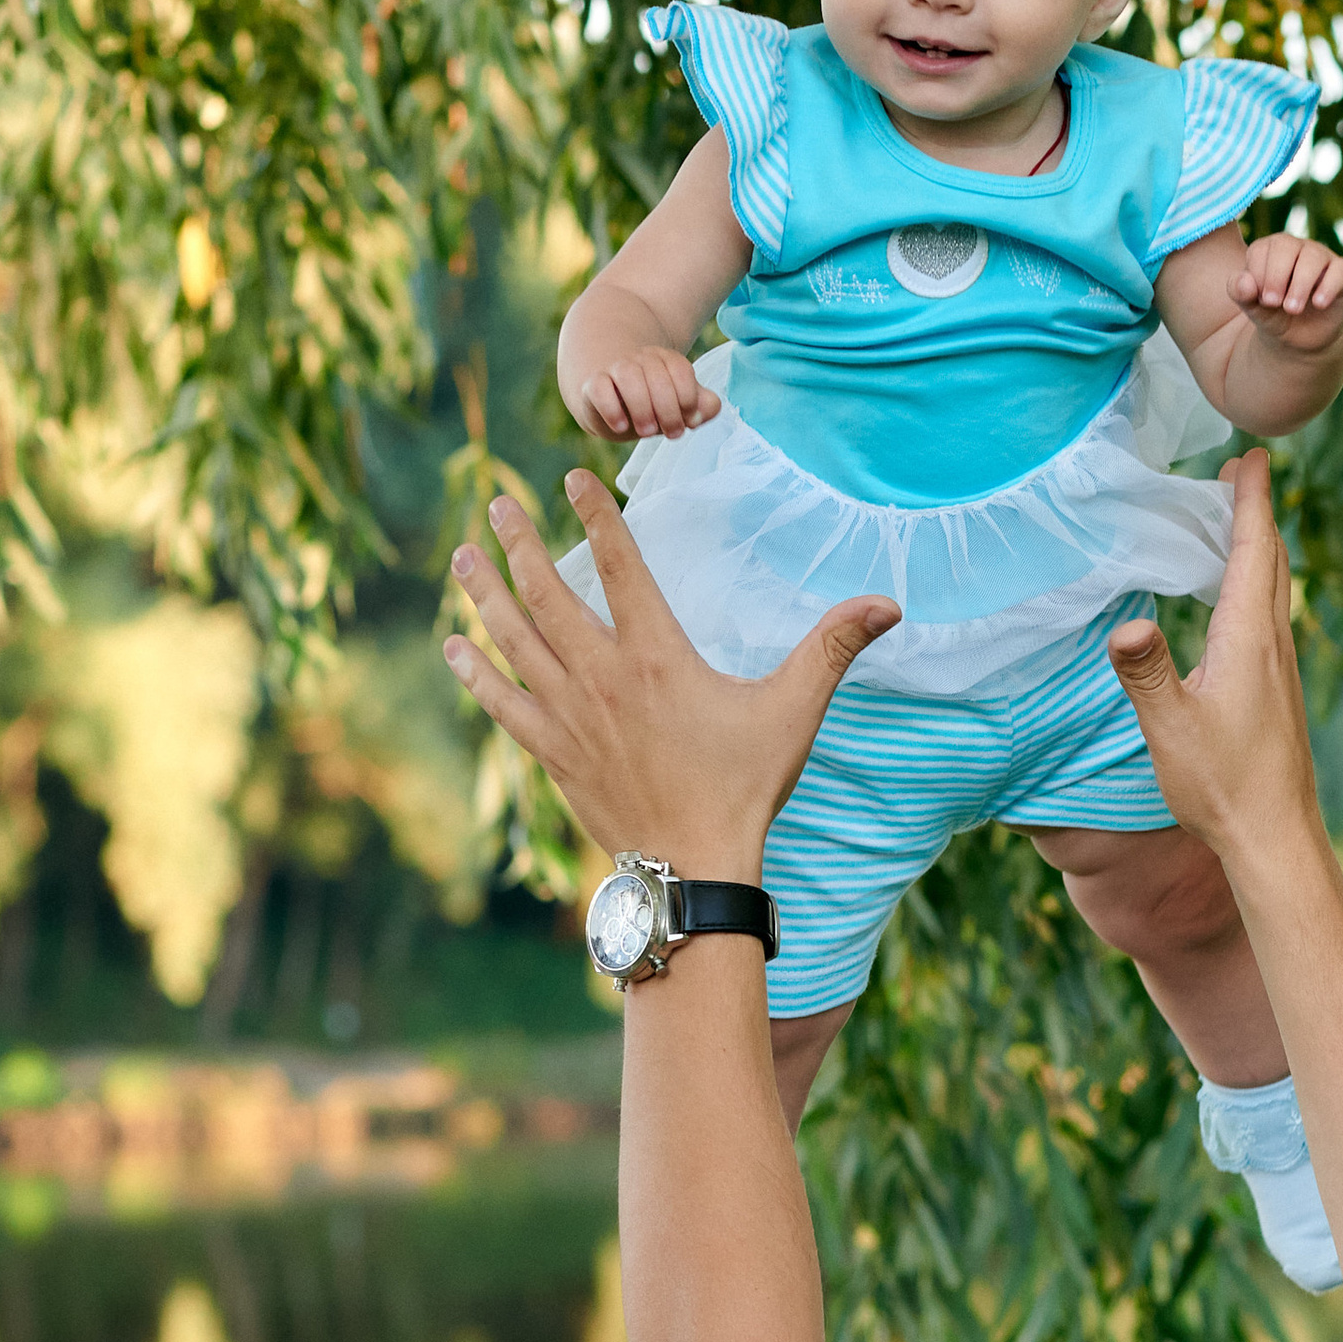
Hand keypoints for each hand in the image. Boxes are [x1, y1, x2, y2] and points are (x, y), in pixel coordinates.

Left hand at [446, 473, 896, 866]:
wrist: (692, 867)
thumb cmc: (743, 787)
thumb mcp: (792, 711)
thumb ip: (832, 648)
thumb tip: (888, 603)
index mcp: (656, 655)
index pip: (619, 565)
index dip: (596, 515)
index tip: (572, 475)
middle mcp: (602, 676)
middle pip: (547, 593)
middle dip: (519, 543)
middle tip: (496, 503)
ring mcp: (569, 715)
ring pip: (514, 640)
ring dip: (485, 593)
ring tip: (461, 556)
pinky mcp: (552, 753)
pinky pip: (502, 702)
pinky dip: (475, 672)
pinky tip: (454, 647)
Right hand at [571, 347, 721, 442]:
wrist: (608, 398)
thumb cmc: (651, 403)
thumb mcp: (678, 405)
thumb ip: (701, 406)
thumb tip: (706, 411)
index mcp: (665, 360)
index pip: (680, 370)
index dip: (688, 398)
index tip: (688, 422)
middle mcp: (641, 359)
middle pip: (657, 374)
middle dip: (668, 409)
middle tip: (672, 434)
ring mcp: (615, 369)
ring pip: (628, 375)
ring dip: (641, 406)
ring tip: (647, 432)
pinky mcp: (593, 384)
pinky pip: (599, 388)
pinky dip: (611, 408)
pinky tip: (621, 426)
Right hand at [1105, 453, 1324, 865]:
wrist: (1276, 838)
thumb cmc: (1224, 786)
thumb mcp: (1172, 728)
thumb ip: (1148, 674)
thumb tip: (1128, 625)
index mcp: (1250, 641)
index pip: (1253, 552)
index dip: (1251, 500)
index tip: (1253, 455)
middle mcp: (1274, 646)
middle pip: (1272, 561)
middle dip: (1257, 511)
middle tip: (1243, 470)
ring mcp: (1282, 669)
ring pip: (1275, 589)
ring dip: (1259, 547)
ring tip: (1239, 521)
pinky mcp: (1279, 692)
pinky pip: (1270, 618)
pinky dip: (1257, 586)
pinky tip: (1240, 603)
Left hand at [1229, 232, 1342, 348]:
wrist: (1301, 338)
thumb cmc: (1274, 316)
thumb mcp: (1254, 309)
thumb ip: (1240, 294)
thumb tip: (1243, 281)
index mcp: (1269, 250)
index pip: (1260, 249)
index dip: (1257, 274)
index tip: (1259, 300)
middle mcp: (1295, 247)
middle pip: (1285, 245)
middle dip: (1275, 275)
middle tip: (1271, 303)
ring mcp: (1320, 257)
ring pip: (1313, 256)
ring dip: (1300, 284)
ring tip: (1292, 309)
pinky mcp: (1341, 273)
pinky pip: (1340, 270)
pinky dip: (1329, 286)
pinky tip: (1318, 304)